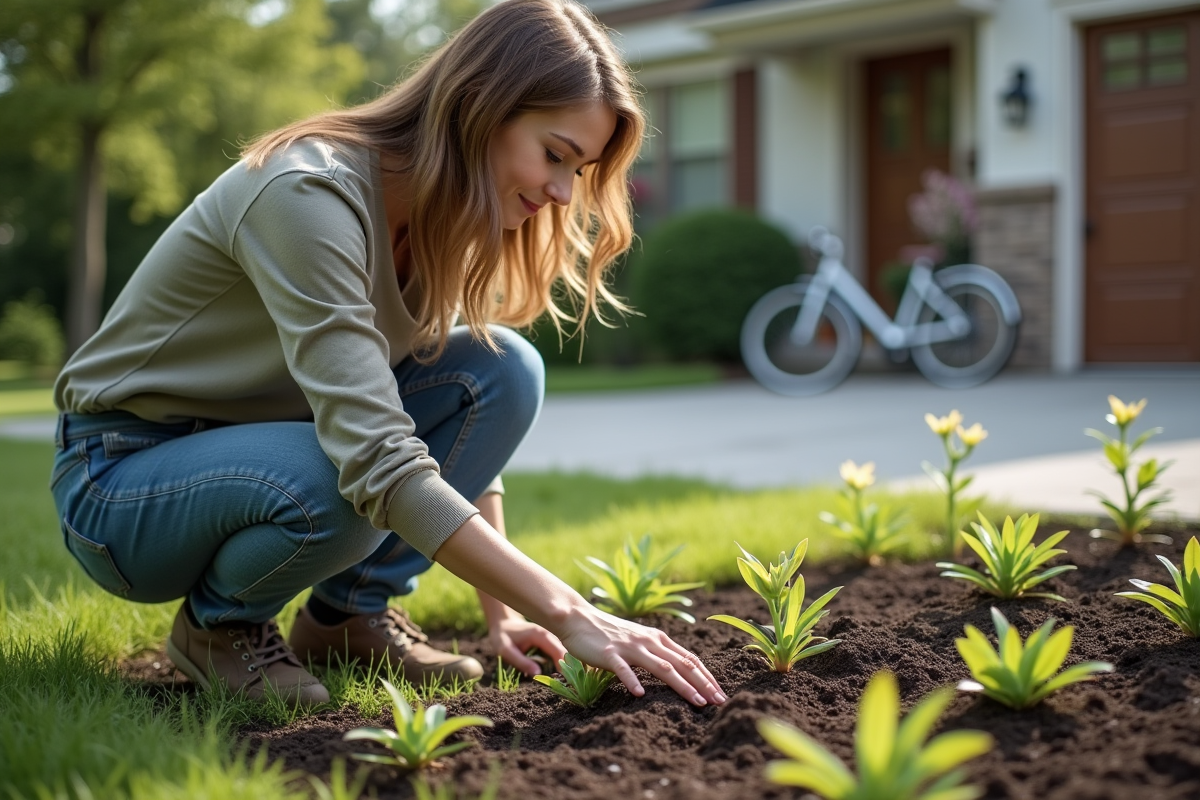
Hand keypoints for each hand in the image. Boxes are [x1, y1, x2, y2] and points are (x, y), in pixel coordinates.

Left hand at [487, 615, 566, 676]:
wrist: (503, 623)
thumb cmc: (503, 636)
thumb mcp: (505, 650)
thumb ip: (521, 662)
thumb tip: (538, 674)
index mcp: (541, 635)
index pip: (559, 651)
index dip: (565, 667)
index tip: (566, 682)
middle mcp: (550, 634)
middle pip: (566, 652)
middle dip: (569, 668)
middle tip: (568, 685)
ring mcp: (552, 637)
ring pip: (566, 653)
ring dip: (567, 666)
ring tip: (565, 681)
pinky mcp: (551, 641)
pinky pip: (560, 653)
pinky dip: (562, 663)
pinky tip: (560, 674)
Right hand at [556, 605, 725, 707]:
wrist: (579, 618)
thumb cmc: (610, 633)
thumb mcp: (639, 640)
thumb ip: (656, 652)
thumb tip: (678, 669)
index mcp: (657, 638)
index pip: (689, 658)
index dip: (707, 676)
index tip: (720, 693)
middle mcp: (648, 641)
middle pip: (683, 664)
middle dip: (704, 684)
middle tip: (719, 701)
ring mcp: (630, 647)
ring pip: (662, 667)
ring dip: (682, 685)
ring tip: (697, 702)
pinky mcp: (609, 654)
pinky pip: (623, 669)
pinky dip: (632, 681)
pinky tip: (640, 694)